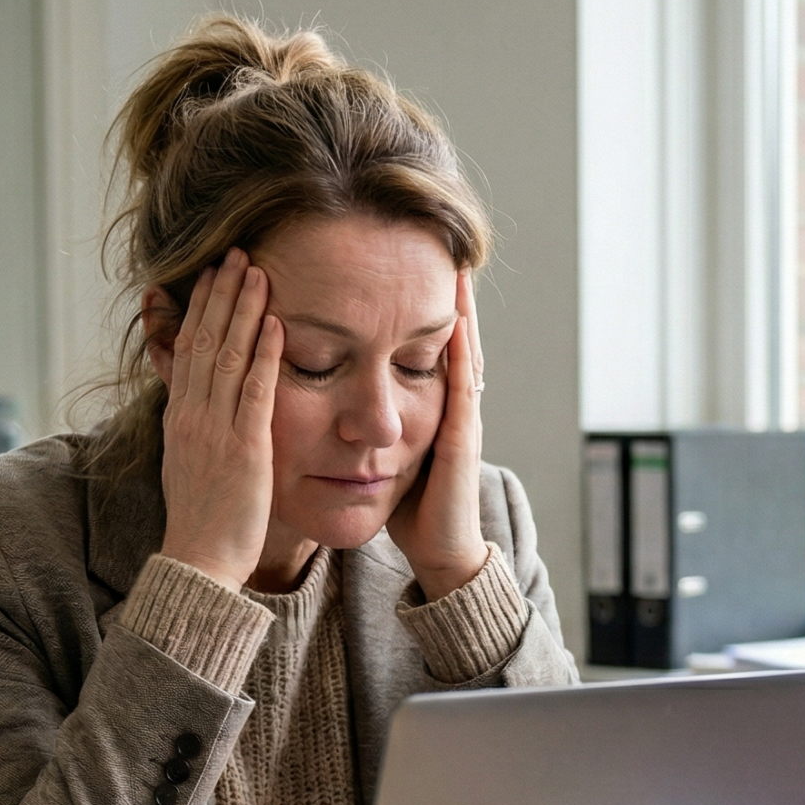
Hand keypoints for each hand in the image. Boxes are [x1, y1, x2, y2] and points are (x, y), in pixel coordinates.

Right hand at [151, 249, 281, 587]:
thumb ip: (194, 427)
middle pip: (204, 340)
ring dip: (243, 310)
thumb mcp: (188, 463)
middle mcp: (192, 416)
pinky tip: (277, 325)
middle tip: (236, 253)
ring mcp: (216, 430)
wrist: (199, 562)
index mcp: (180, 418)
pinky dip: (265, 356)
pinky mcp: (245, 449)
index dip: (201, 308)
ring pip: (226, 356)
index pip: (187, 349)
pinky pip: (254, 393)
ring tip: (256, 271)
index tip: (213, 275)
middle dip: (221, 294)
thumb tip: (193, 403)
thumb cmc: (203, 520)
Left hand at [384, 269, 489, 599]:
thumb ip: (374, 424)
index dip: (424, 311)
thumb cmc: (410, 507)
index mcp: (431, 410)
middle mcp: (452, 409)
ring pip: (464, 356)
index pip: (429, 349)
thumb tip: (340, 398)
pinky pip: (463, 388)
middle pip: (453, 342)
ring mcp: (461, 422)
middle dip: (450, 300)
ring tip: (457, 273)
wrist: (439, 551)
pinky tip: (457, 326)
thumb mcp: (387, 455)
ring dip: (464, 314)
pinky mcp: (462, 440)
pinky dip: (461, 354)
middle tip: (445, 253)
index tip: (412, 271)